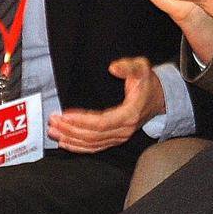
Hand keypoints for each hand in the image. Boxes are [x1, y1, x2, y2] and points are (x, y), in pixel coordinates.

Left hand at [47, 57, 163, 152]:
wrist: (159, 98)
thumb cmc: (148, 83)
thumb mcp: (141, 68)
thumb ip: (127, 66)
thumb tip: (113, 67)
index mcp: (129, 114)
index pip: (101, 122)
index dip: (82, 120)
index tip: (65, 115)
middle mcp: (124, 130)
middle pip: (93, 135)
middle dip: (70, 129)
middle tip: (53, 121)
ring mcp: (120, 137)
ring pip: (92, 143)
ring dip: (71, 139)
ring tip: (54, 131)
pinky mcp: (115, 139)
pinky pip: (95, 147)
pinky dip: (79, 147)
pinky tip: (66, 143)